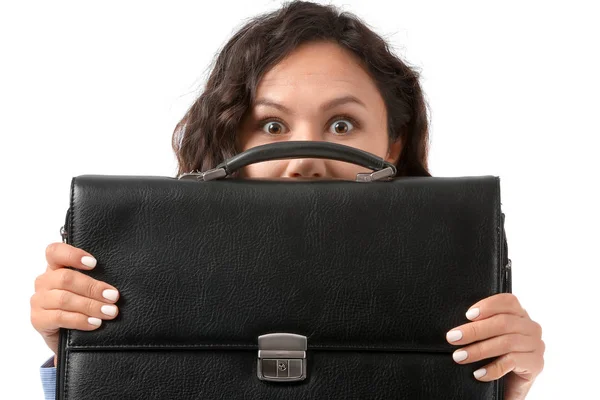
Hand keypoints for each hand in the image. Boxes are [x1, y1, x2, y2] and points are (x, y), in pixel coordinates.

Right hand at [30, 243, 119, 365]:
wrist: (70, 336)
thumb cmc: (83, 305)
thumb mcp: (89, 289)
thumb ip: (96, 279)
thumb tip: (116, 284)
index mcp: (55, 267)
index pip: (55, 252)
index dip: (73, 255)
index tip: (94, 263)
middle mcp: (44, 281)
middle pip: (66, 278)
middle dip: (93, 287)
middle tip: (113, 296)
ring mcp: (39, 300)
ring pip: (64, 299)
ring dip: (91, 306)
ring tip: (110, 312)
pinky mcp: (38, 320)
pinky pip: (59, 317)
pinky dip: (80, 320)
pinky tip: (95, 323)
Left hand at [446, 293, 544, 399]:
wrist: (510, 384)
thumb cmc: (495, 355)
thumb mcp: (489, 336)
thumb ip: (481, 324)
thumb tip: (456, 327)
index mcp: (519, 314)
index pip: (507, 301)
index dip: (488, 306)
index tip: (467, 315)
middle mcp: (531, 327)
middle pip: (503, 323)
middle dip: (474, 330)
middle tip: (452, 338)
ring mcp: (536, 345)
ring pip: (506, 342)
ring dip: (479, 350)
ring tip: (459, 356)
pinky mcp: (536, 364)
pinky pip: (512, 362)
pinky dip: (492, 368)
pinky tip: (478, 374)